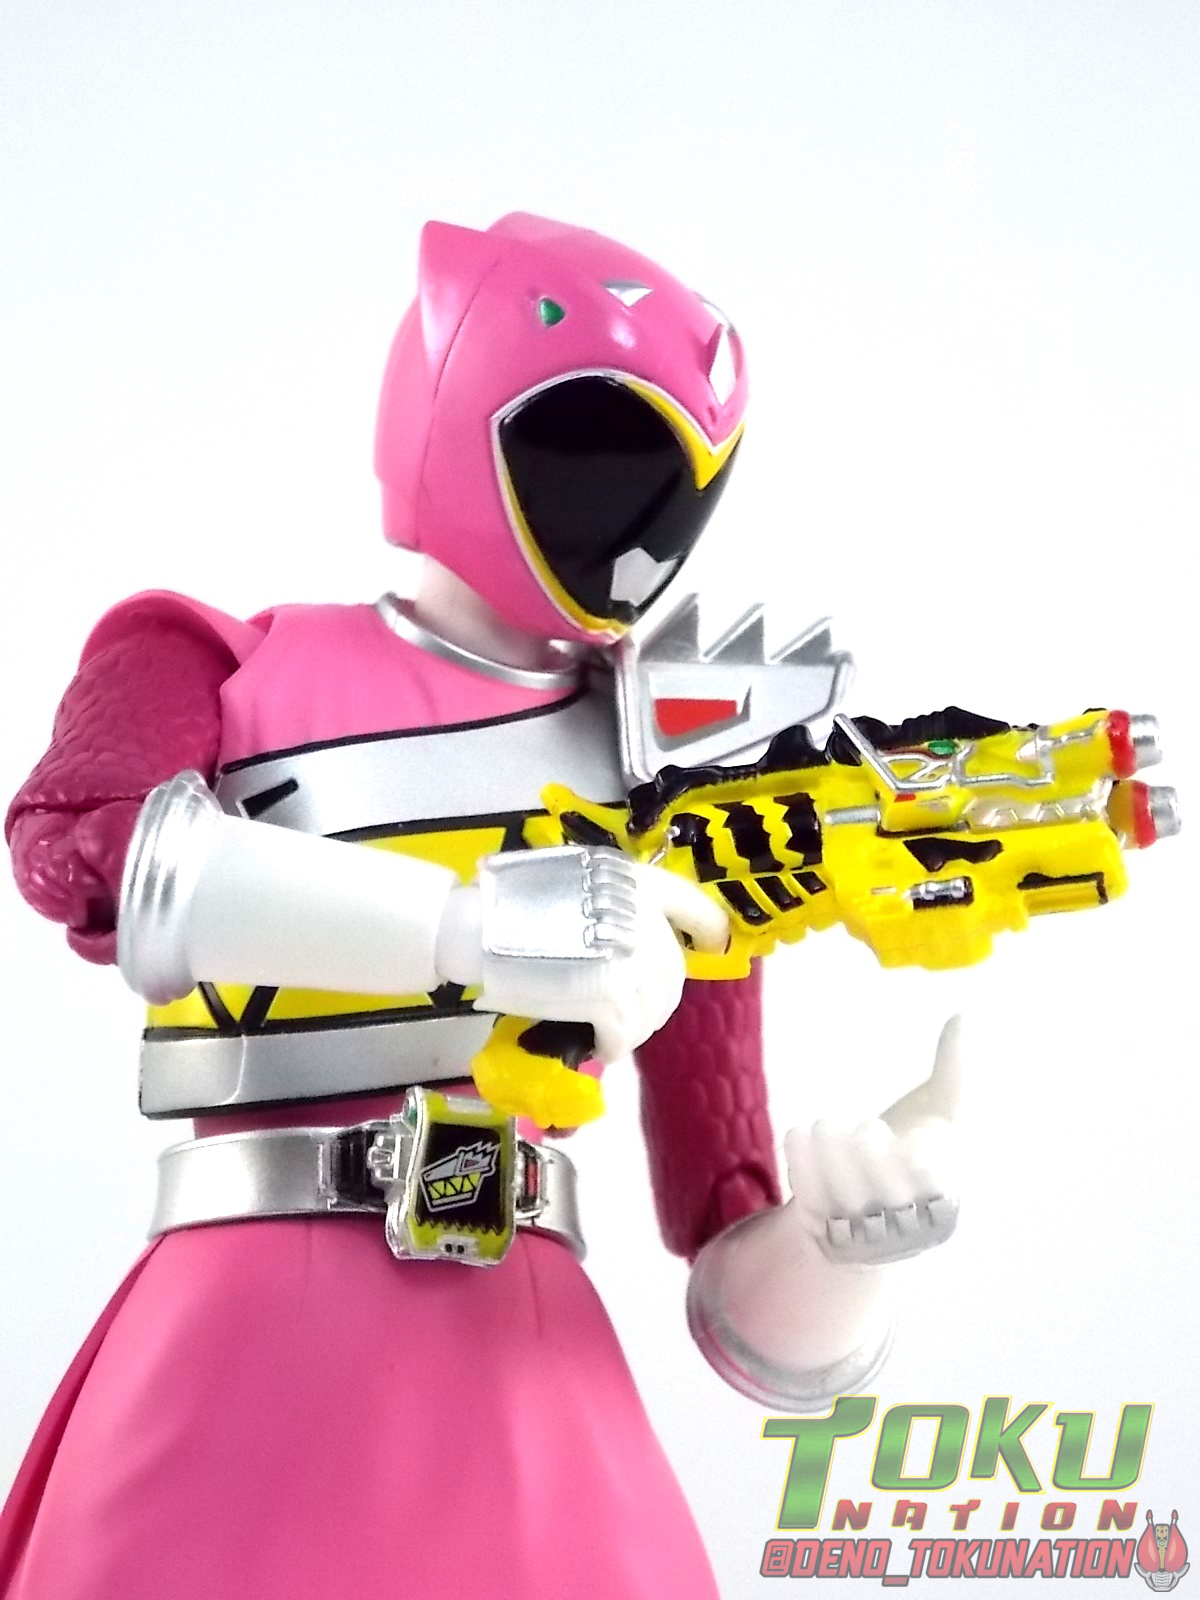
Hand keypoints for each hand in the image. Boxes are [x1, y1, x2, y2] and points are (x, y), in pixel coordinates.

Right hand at [436, 845, 727, 1061]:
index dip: (709, 928)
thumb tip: (619, 936)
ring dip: (634, 1027)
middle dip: (655, 997)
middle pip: (671, 970)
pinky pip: (624, 1032)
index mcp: (633, 880)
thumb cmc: (506, 898)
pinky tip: (599, 1047)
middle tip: (629, 1012)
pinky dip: (614, 1044)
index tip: (715, 945)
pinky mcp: (612, 996)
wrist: (477, 925)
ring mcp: (631, 957)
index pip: (692, 904)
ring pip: (652, 1007)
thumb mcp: (569, 878)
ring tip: (609, 1033)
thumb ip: (605, 901)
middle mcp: (643, 916)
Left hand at [784, 1015, 963, 1264]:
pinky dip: (802, 1168)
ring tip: (822, 1124)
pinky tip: (798, 1132)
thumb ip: (955, 1072)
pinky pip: (809, 1203)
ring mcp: (861, 1236)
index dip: (921, 1163)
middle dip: (872, 1160)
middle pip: (887, 1198)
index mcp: (943, 1200)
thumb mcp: (942, 1114)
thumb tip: (964, 1017)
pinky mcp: (824, 1235)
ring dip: (831, 1159)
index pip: (934, 1187)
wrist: (873, 1203)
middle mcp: (903, 1226)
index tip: (912, 1135)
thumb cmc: (914, 1153)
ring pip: (844, 1202)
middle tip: (861, 1127)